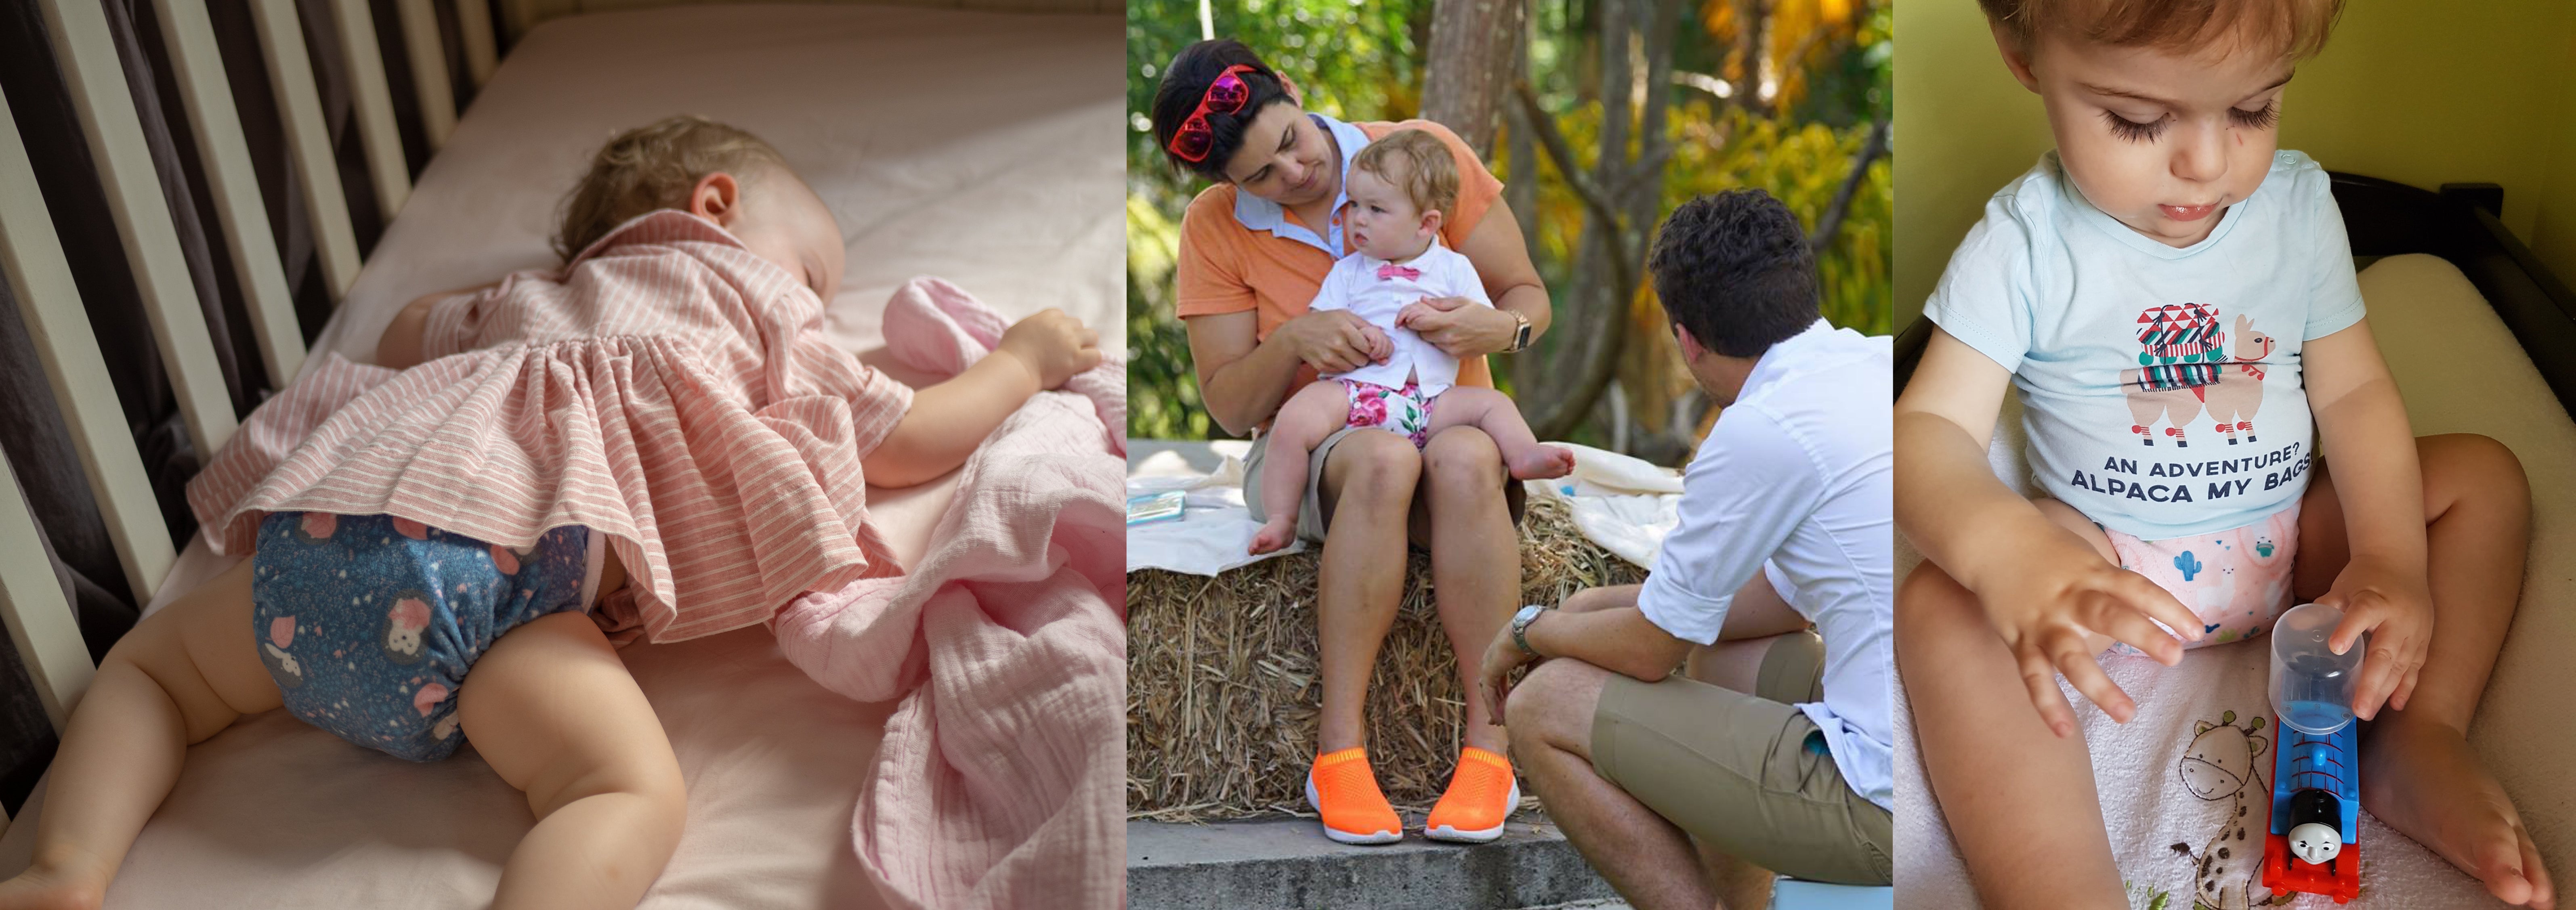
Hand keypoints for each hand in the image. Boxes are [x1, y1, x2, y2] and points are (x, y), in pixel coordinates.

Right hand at [995, 309, 1102, 389]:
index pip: (1061, 315)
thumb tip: (1037, 328)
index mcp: (1046, 317)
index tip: (1055, 339)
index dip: (1060, 327)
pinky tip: (1085, 365)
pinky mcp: (1075, 359)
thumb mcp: (1019, 329)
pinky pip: (1096, 355)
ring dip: (1087, 345)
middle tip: (1067, 349)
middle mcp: (1060, 326)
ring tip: (1079, 356)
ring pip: (1092, 336)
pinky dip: (1093, 359)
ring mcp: (1069, 342)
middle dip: (1075, 335)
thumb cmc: (1010, 353)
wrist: (1014, 369)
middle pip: (1078, 324)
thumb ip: (1033, 325)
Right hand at [1278, 309, 1391, 373]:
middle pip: (1363, 360)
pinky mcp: (1323, 366)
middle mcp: (1338, 344)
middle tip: (1355, 350)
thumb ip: (1364, 324)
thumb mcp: (1343, 315)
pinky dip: (1341, 366)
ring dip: (1352, 362)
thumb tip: (1384, 334)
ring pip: (1353, 368)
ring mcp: (1330, 356)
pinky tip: (1335, 356)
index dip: (1370, 349)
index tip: (1367, 347)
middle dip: (1362, 357)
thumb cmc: (1323, 321)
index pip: (1369, 347)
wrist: (1296, 334)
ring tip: (1344, 353)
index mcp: (1345, 328)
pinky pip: (1341, 371)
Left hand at [1398, 297, 1512, 356]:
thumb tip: (1422, 300)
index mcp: (1450, 321)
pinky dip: (1440, 342)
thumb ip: (1441, 303)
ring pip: (1431, 342)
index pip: (1421, 323)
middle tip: (1427, 318)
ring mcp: (1453, 349)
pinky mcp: (1457, 356)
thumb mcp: (1463, 302)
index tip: (1410, 316)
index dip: (1412, 319)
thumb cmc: (1483, 313)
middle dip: (1421, 326)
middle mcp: (1449, 338)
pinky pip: (1440, 349)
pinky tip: (1451, 334)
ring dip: (1431, 334)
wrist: (1502, 332)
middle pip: (1423, 334)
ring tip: (1442, 325)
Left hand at [1476, 618, 1538, 722]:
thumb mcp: (1535, 663)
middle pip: (1492, 684)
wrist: (1536, 632)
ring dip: (1494, 707)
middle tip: (1499, 717)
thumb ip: (1531, 675)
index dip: (1504, 691)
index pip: (1499, 676)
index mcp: (1503, 653)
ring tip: (1500, 721)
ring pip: (1489, 691)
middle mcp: (1493, 658)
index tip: (1508, 703)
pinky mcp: (1489, 671)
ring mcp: (1489, 664)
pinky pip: (1489, 694)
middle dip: (1496, 701)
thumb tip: (1537, 687)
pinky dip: (1493, 706)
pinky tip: (1498, 718)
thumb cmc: (1542, 643)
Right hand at [1967, 522, 2205, 736]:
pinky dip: (2046, 703)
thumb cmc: (2046, 551)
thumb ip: (2112, 584)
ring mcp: (2043, 621)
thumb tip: (2150, 609)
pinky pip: (2033, 675)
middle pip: (2107, 615)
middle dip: (2142, 634)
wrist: (1991, 538)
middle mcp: (2070, 598)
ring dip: (2098, 685)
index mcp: (2092, 574)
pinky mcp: (2019, 639)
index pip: (2136, 589)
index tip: (2196, 631)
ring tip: (2126, 713)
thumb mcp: (2084, 558)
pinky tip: (2063, 731)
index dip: (2167, 608)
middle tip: (2175, 657)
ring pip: (2070, 655)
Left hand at [2316, 555, 2432, 719]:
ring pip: (2402, 666)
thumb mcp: (2342, 586)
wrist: (2401, 561)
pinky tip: (2395, 705)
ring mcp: (2415, 631)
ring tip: (2368, 712)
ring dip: (2385, 692)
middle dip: (2371, 683)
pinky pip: (2416, 667)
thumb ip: (2324, 607)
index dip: (2348, 630)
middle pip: (2385, 653)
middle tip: (2358, 709)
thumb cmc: (2365, 576)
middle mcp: (2399, 617)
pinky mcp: (2424, 639)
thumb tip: (2298, 629)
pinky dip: (2406, 687)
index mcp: (2375, 599)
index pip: (2362, 614)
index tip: (2335, 648)